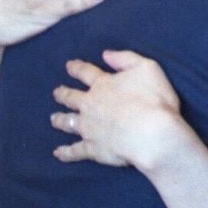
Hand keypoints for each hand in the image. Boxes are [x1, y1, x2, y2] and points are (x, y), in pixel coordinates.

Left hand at [50, 50, 188, 171]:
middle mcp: (91, 105)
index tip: (69, 66)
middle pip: (72, 98)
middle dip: (63, 94)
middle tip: (56, 93)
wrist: (153, 134)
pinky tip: (57, 153)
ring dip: (60, 120)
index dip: (76, 68)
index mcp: (103, 84)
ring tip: (53, 119)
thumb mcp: (147, 68)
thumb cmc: (154, 99)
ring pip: (69, 122)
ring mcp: (89, 128)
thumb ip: (125, 58)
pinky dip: (66, 152)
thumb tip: (106, 55)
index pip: (86, 72)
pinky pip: (75, 151)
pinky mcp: (93, 149)